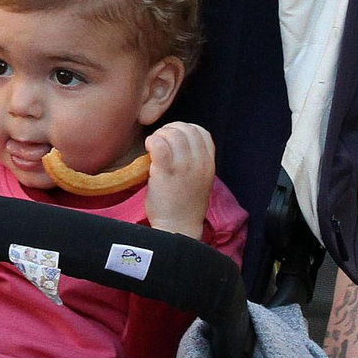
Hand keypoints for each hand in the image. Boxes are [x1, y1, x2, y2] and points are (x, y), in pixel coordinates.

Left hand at [143, 122, 215, 238]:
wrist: (177, 229)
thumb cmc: (184, 205)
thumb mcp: (200, 180)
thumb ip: (195, 160)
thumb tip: (176, 141)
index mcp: (209, 164)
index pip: (201, 132)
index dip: (185, 129)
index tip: (173, 139)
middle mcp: (200, 163)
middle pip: (186, 129)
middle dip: (169, 130)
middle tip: (159, 142)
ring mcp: (184, 167)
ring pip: (172, 134)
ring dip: (159, 136)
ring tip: (153, 148)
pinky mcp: (166, 171)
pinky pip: (159, 144)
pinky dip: (152, 141)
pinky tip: (148, 150)